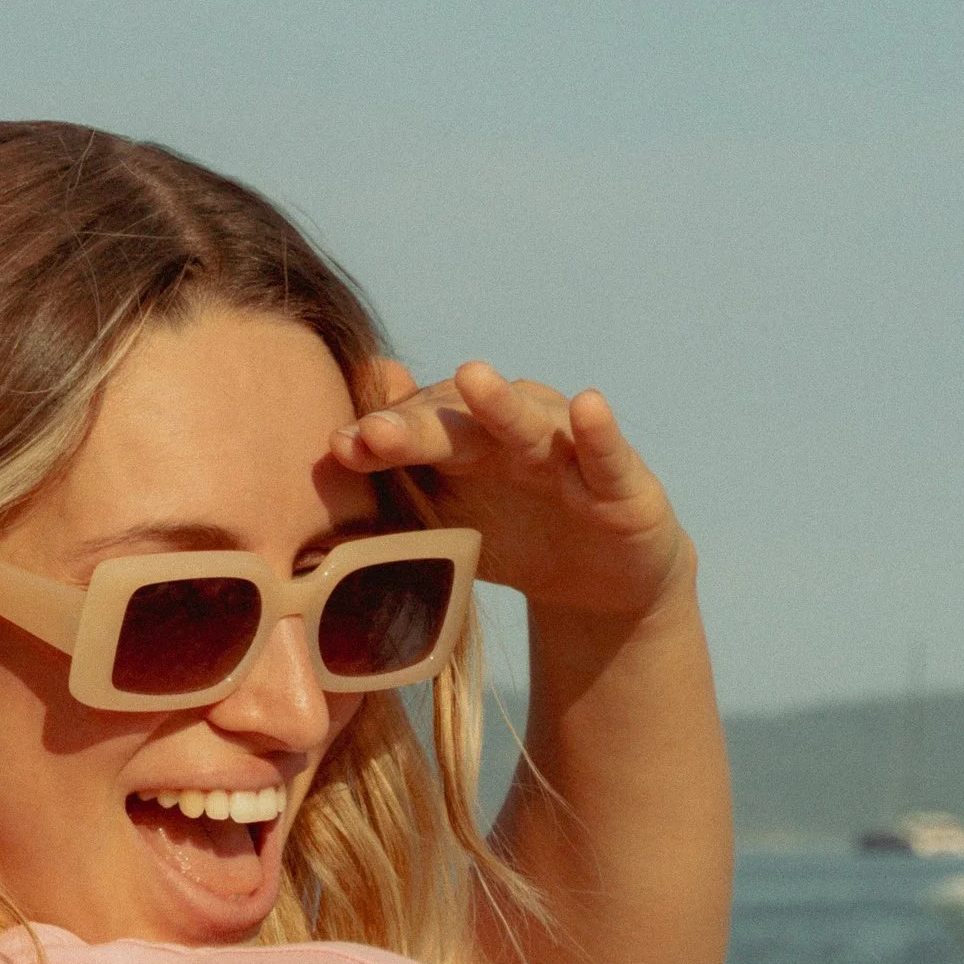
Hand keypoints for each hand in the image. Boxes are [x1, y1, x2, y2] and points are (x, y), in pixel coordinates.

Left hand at [331, 360, 689, 624]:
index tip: (340, 447)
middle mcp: (516, 434)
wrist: (602, 584)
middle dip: (419, 426)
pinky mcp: (623, 485)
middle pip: (463, 423)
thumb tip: (341, 439)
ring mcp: (570, 453)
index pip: (421, 430)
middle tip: (376, 432)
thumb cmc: (517, 540)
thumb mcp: (450, 524)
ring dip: (501, 404)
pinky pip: (608, 455)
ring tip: (472, 378)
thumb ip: (402, 486)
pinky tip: (588, 407)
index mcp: (470, 444)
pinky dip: (599, 433)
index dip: (384, 435)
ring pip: (531, 425)